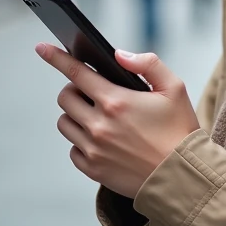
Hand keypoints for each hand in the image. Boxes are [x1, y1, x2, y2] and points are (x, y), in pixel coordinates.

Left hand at [37, 43, 200, 198]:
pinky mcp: (93, 170)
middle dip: (75, 89)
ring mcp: (93, 149)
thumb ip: (147, 63)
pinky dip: (81, 142)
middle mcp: (99, 125)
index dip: (57, 57)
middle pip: (65, 98)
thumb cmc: (180, 131)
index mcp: (116, 101)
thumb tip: (119, 55)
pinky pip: (73, 149)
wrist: (183, 178)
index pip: (76, 73)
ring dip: (75, 115)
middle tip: (93, 92)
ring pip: (64, 123)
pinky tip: (102, 140)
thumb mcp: (175, 88)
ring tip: (97, 116)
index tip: (42, 47)